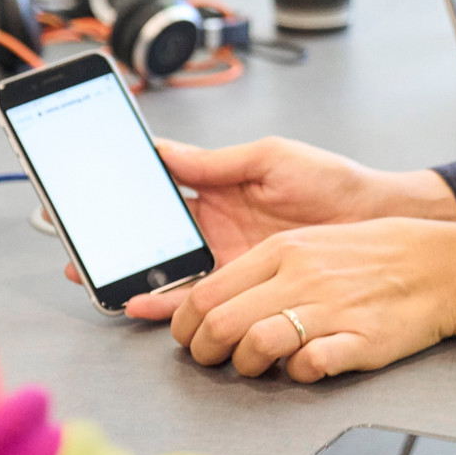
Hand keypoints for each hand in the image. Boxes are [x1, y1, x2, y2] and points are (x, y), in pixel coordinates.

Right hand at [60, 136, 455, 315]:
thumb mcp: (271, 158)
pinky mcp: (246, 284)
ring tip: (100, 279)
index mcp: (217, 188)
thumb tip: (163, 151)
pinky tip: (141, 303)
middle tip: (79, 247)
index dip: (124, 198)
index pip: (158, 193)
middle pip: (154, 236)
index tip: (90, 201)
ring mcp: (228, 256)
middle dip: (116, 243)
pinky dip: (167, 302)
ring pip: (169, 269)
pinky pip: (199, 295)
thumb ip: (215, 162)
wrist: (376, 217)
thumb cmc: (331, 181)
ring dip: (134, 275)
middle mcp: (215, 225)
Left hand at [167, 217, 455, 381]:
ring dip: (245, 366)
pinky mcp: (360, 340)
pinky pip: (310, 365)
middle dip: (204, 352)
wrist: (440, 264)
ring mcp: (331, 309)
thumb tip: (209, 298)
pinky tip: (302, 367)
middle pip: (220, 323)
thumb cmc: (374, 254)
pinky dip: (297, 374)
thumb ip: (260, 268)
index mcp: (283, 249)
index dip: (184, 325)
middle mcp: (302, 277)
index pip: (206, 292)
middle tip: (212, 359)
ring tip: (255, 367)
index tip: (189, 336)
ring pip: (255, 345)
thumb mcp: (308, 241)